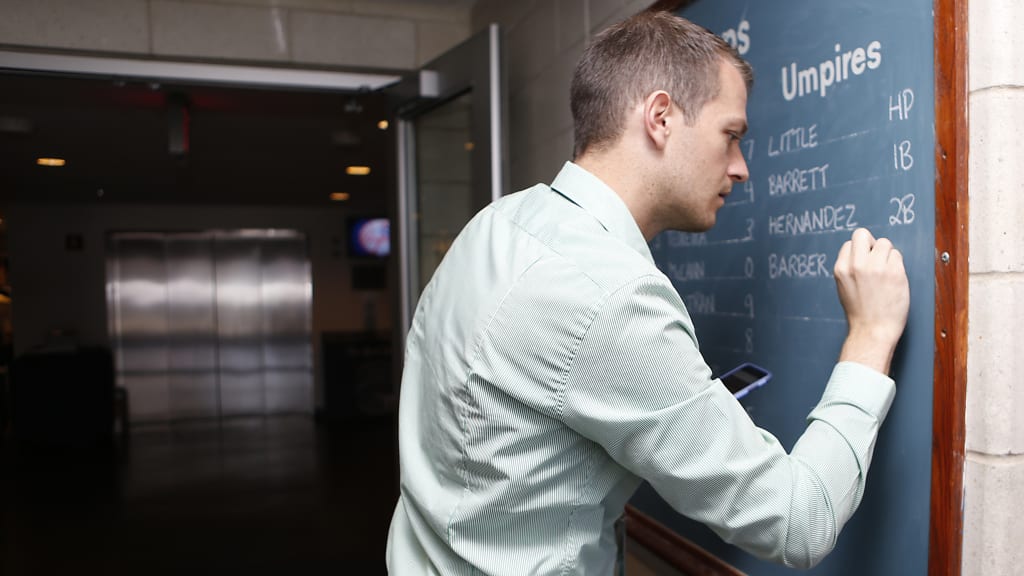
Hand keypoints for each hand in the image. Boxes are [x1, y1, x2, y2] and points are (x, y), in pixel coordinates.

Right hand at [833, 228, 909, 374]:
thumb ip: (849, 268)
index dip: (859, 251)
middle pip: (862, 234)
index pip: (850, 243)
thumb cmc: (860, 312)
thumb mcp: (843, 287)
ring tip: (886, 272)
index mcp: (842, 269)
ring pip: (885, 243)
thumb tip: (860, 252)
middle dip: (870, 243)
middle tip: (876, 258)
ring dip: (887, 254)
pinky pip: (897, 256)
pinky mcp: (895, 272)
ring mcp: (877, 268)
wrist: (873, 330)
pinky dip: (897, 265)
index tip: (864, 262)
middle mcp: (857, 265)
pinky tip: (893, 279)